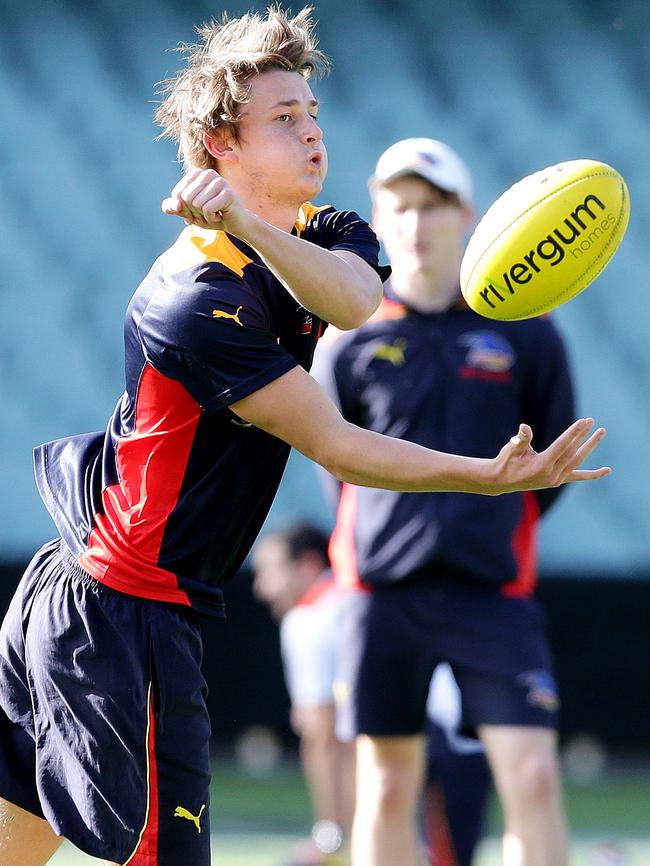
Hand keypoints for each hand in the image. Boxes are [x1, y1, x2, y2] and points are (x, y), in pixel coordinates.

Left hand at [161, 168, 250, 235]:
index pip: (178, 194)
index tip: (197, 210)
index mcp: (196, 173)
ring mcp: (219, 182)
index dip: (185, 209)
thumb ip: (172, 207)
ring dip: (204, 217)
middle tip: (208, 213)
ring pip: (197, 204)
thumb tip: (175, 205)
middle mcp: (208, 173)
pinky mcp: (228, 193)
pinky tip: (221, 215)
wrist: (234, 225)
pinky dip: (212, 219)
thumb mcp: (187, 212)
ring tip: (215, 214)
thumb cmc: (211, 215)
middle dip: (195, 213)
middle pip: (187, 198)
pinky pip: (207, 209)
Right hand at [490, 418, 610, 493]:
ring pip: (577, 460)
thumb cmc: (506, 461)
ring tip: (601, 432)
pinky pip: (578, 476)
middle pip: (572, 451)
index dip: (573, 433)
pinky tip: (607, 470)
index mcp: (541, 465)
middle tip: (592, 421)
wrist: (501, 481)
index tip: (584, 421)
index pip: (562, 446)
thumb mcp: (511, 448)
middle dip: (583, 436)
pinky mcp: (558, 480)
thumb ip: (521, 439)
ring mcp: (556, 479)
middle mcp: (551, 474)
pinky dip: (593, 474)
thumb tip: (524, 427)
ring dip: (590, 446)